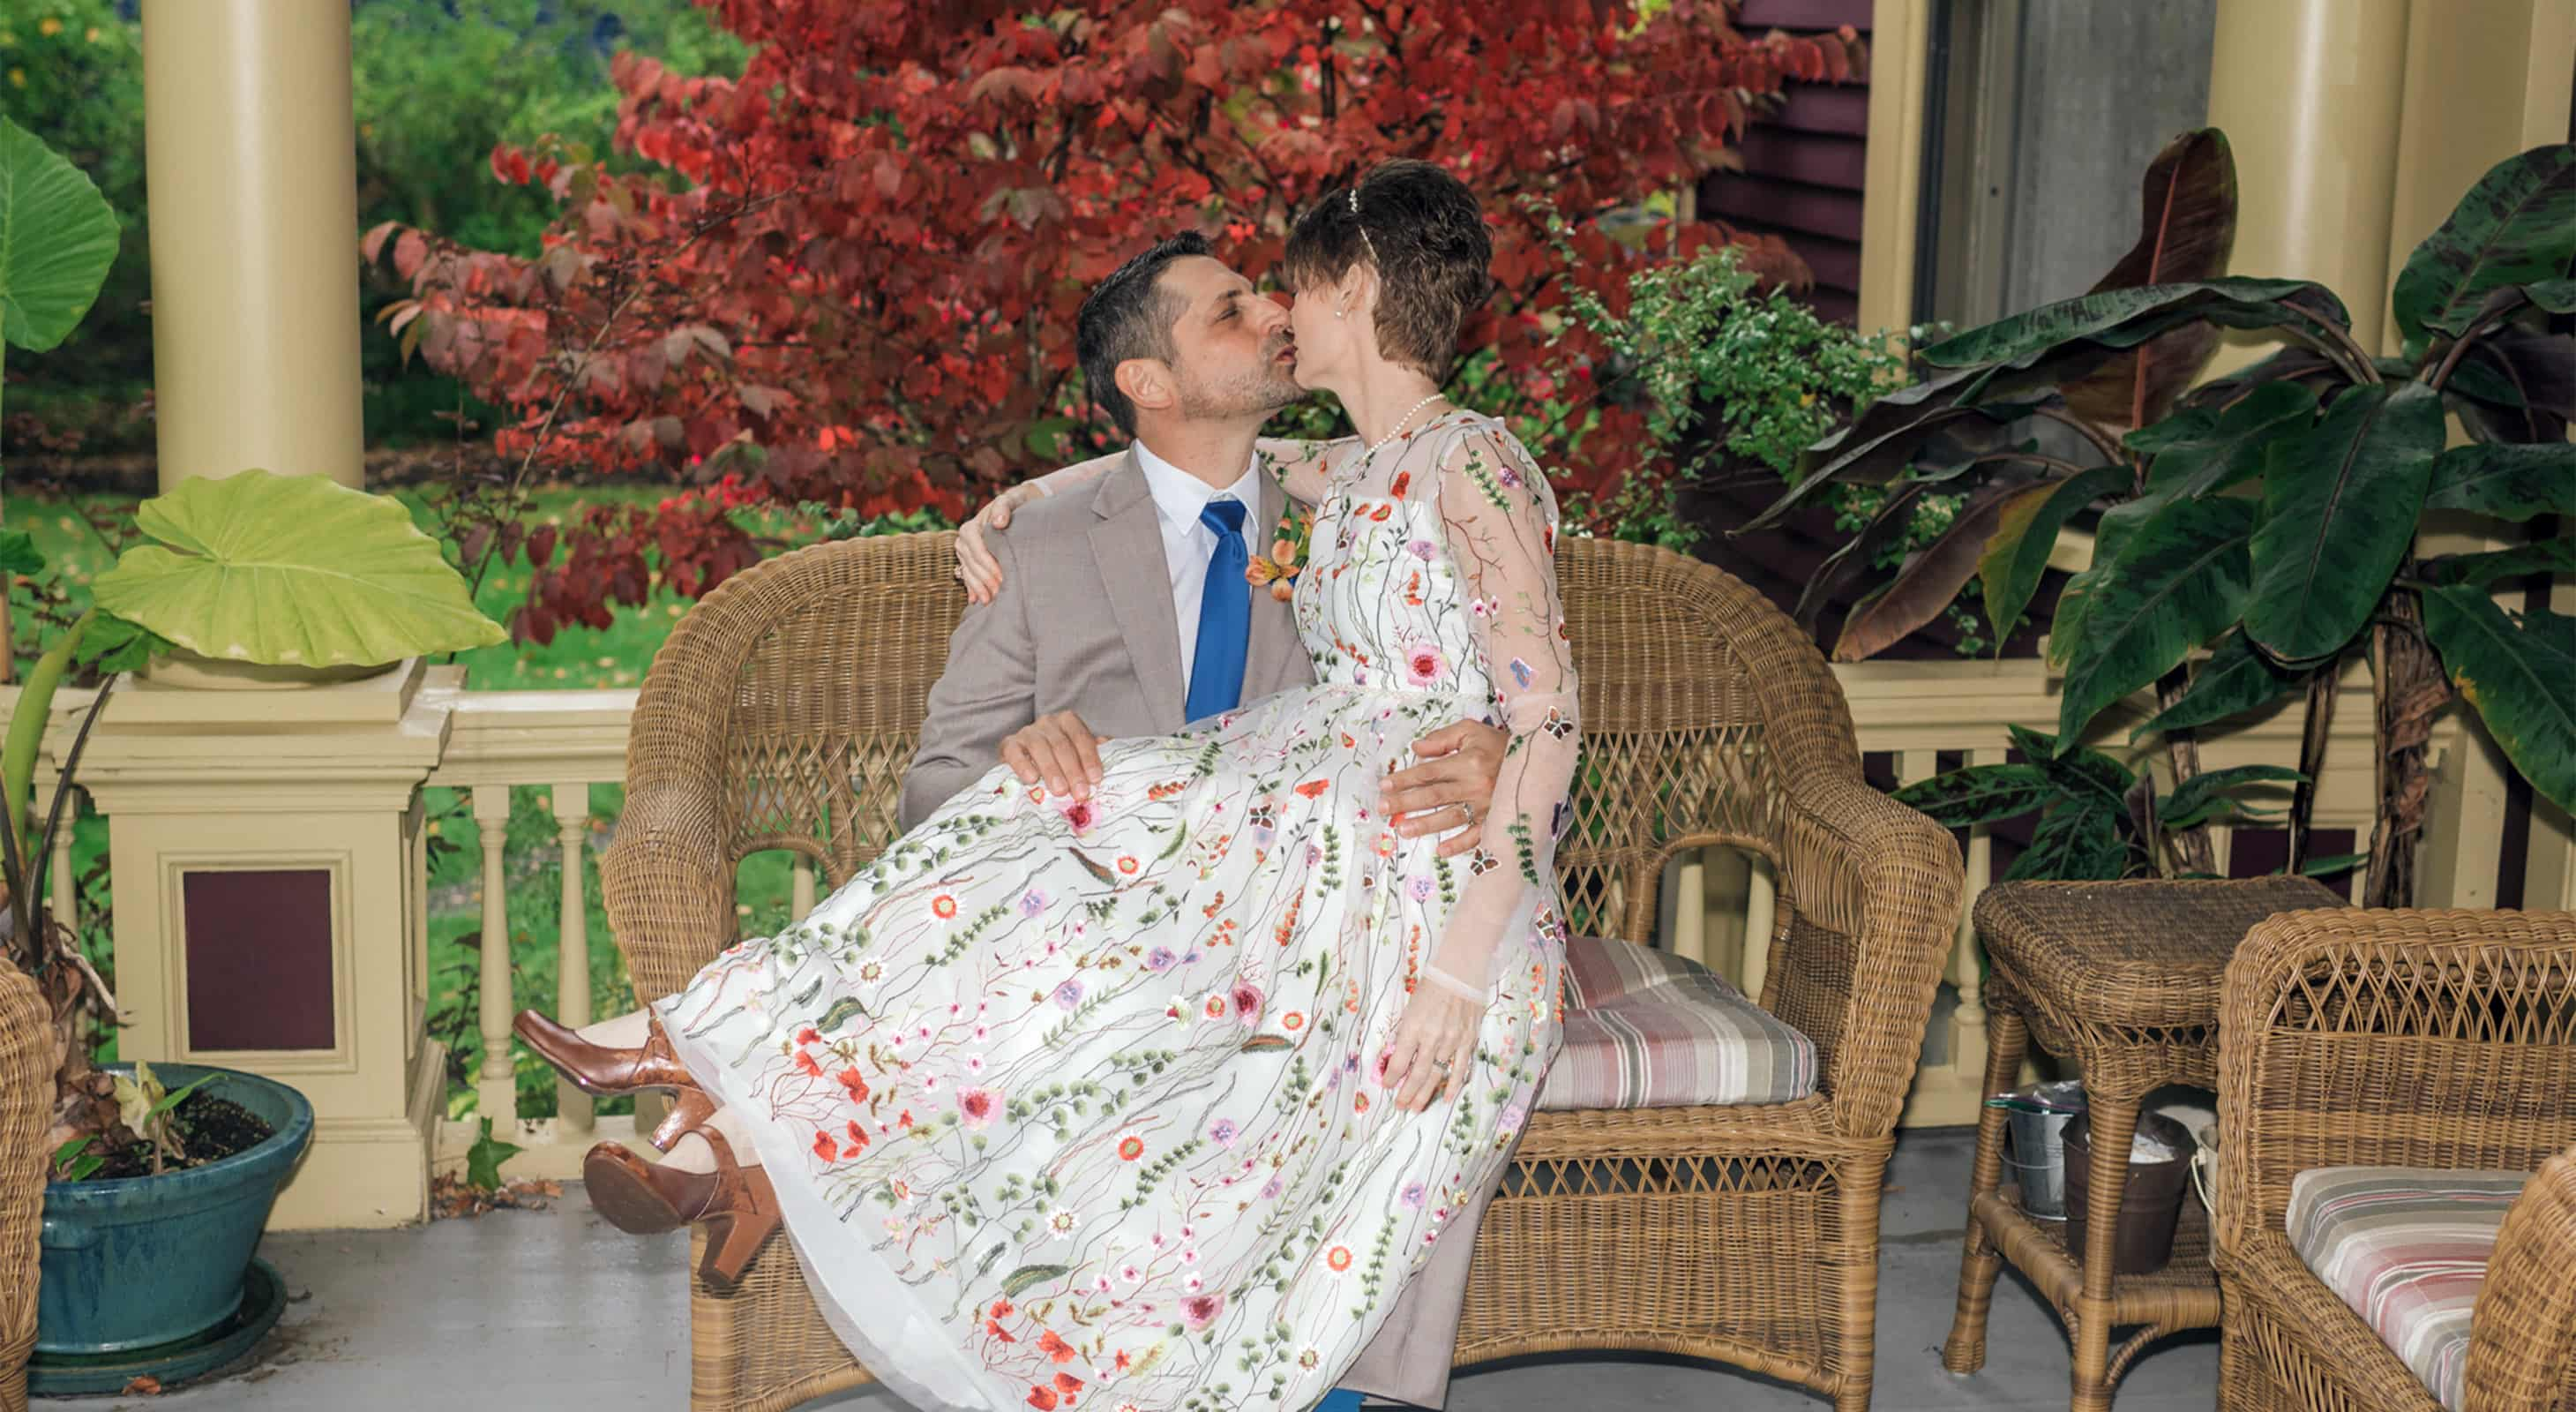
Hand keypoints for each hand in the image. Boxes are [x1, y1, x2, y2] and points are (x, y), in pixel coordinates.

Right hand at [956, 483, 1046, 604]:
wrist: (1016, 507)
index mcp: (970, 528)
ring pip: (968, 572)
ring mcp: (964, 552)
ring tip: (990, 601)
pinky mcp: (968, 560)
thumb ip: (1004, 508)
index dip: (988, 564)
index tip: (1002, 576)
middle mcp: (963, 540)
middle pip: (972, 564)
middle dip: (985, 579)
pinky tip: (977, 600)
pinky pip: (967, 576)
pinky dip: (973, 588)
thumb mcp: (1010, 501)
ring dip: (978, 587)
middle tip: (1000, 593)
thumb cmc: (1014, 504)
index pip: (976, 550)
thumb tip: (999, 523)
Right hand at [1000, 711, 1102, 798]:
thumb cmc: (1058, 761)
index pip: (1081, 737)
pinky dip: (1023, 765)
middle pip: (1062, 745)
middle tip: (1080, 793)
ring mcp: (1027, 732)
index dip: (1089, 758)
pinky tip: (1031, 779)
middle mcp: (1048, 723)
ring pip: (1040, 747)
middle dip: (1073, 770)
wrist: (1024, 763)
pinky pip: (1014, 752)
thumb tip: (1108, 746)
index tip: (1095, 780)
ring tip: (1060, 791)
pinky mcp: (1008, 744)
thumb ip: (1092, 752)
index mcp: (1068, 721)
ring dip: (1051, 770)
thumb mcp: (1077, 755)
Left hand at [1380, 720, 1507, 857]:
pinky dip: (1459, 845)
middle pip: (1434, 796)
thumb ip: (1443, 738)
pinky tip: (1440, 850)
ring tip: (1402, 829)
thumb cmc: (1499, 745)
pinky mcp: (1497, 821)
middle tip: (1383, 808)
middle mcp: (1476, 786)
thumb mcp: (1472, 730)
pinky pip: (1477, 836)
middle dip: (1406, 802)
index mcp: (1469, 762)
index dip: (1405, 779)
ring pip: (1451, 818)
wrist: (1537, 761)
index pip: (1429, 772)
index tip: (1384, 785)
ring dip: (1425, 825)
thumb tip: (1416, 749)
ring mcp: (1487, 806)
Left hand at [1383, 987, 1477, 1112]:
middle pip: (1417, 1074)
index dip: (1392, 1077)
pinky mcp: (1467, 1041)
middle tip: (1400, 1106)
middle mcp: (1432, 1038)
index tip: (1387, 1086)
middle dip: (1407, 1093)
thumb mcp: (1410, 1008)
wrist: (1460, 972)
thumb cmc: (1431, 987)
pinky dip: (1452, 1085)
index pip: (1399, 1061)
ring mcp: (1452, 1041)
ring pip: (1436, 1075)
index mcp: (1413, 1028)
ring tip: (1415, 1108)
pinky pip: (1459, 1068)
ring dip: (1425, 1094)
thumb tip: (1399, 1055)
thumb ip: (1406, 1032)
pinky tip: (1445, 1098)